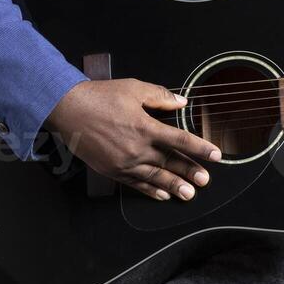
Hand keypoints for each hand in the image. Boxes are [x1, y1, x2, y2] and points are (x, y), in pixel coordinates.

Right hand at [45, 78, 220, 200]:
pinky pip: (135, 183)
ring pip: (155, 177)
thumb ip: (160, 96)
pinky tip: (162, 195)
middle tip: (205, 180)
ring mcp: (124, 162)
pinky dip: (150, 190)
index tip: (215, 155)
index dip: (200, 148)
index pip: (180, 140)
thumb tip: (181, 102)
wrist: (67, 109)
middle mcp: (137, 148)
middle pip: (170, 162)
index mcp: (145, 127)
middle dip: (190, 172)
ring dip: (174, 186)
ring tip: (189, 194)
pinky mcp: (112, 170)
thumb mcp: (134, 89)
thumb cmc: (99, 97)